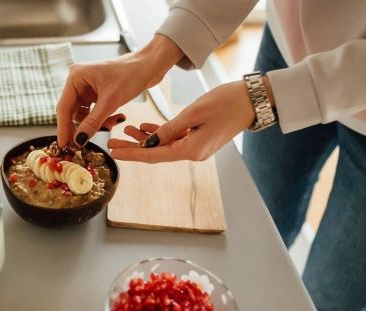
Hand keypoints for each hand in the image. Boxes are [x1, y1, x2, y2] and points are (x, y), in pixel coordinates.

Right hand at [56, 35, 182, 147]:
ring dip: (96, 123)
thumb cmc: (132, 74)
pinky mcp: (98, 92)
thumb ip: (92, 122)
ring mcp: (88, 87)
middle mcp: (79, 81)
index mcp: (76, 77)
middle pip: (72, 112)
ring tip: (113, 122)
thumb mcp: (111, 101)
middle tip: (86, 142)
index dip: (63, 128)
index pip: (64, 108)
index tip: (63, 146)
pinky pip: (94, 112)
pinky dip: (103, 118)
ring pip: (84, 114)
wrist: (151, 65)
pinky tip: (117, 118)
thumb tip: (78, 140)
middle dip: (83, 126)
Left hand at [109, 78, 272, 161]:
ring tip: (125, 132)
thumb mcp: (194, 112)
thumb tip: (148, 141)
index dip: (131, 154)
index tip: (114, 152)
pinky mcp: (200, 139)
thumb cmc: (227, 103)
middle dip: (133, 148)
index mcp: (191, 150)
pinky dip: (160, 134)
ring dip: (145, 140)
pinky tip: (145, 128)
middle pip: (156, 153)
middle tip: (112, 143)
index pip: (153, 155)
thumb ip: (170, 128)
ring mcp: (197, 147)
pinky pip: (175, 139)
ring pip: (164, 145)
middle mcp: (193, 153)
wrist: (252, 100)